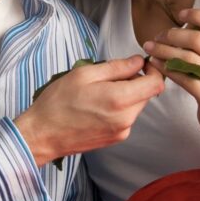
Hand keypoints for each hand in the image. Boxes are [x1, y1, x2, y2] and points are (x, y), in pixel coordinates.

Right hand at [15, 55, 164, 167]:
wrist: (43, 134)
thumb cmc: (58, 102)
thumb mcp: (84, 74)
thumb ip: (116, 67)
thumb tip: (138, 62)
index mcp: (119, 100)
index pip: (156, 84)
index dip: (154, 70)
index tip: (143, 64)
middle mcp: (125, 119)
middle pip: (147, 94)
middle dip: (136, 81)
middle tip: (112, 75)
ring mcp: (122, 131)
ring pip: (136, 105)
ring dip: (127, 94)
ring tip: (100, 91)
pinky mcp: (116, 138)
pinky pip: (127, 117)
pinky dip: (119, 107)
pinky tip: (98, 105)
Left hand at [143, 8, 199, 172]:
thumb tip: (182, 22)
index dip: (199, 15)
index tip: (181, 14)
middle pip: (198, 40)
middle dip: (172, 35)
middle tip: (157, 36)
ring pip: (187, 59)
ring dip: (164, 51)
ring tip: (150, 48)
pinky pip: (183, 79)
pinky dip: (166, 69)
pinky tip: (156, 64)